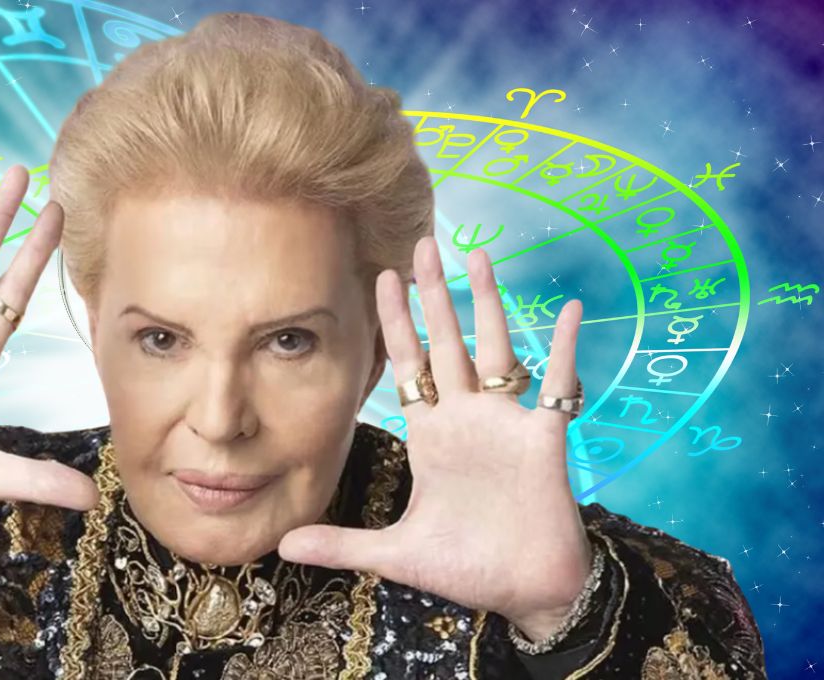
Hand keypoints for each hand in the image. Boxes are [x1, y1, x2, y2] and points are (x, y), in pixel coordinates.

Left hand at [278, 235, 592, 639]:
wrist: (526, 594)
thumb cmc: (468, 568)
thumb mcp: (395, 554)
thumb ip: (342, 544)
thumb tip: (280, 545)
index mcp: (432, 437)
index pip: (408, 367)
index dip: (394, 324)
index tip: (380, 278)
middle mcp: (468, 420)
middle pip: (447, 344)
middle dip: (434, 296)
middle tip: (424, 244)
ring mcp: (506, 425)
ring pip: (497, 350)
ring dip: (489, 305)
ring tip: (479, 255)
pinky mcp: (544, 441)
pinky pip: (557, 386)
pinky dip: (564, 349)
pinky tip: (567, 309)